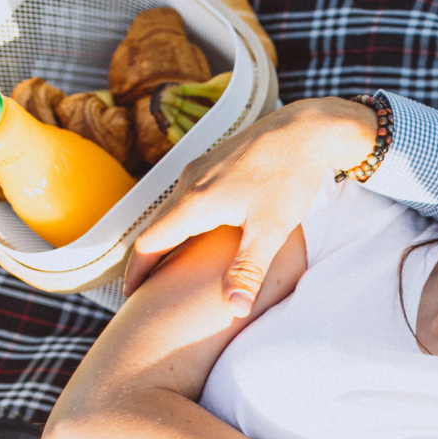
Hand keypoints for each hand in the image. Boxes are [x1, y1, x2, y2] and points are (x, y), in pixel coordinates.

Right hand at [124, 97, 377, 312]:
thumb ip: (249, 270)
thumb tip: (235, 310)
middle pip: (156, 226)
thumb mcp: (272, 230)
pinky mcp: (215, 162)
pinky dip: (184, 220)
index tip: (131, 296)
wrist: (306, 128)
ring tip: (169, 266)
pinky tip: (200, 233)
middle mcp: (189, 183)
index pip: (149, 243)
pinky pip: (188, 196)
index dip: (138, 272)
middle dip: (149, 259)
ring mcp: (201, 169)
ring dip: (166, 238)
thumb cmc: (290, 177)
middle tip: (145, 290)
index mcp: (195, 203)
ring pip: (172, 210)